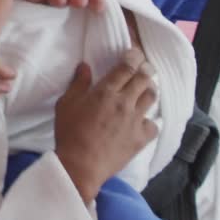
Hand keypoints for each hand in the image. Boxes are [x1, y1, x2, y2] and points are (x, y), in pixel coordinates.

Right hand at [54, 48, 157, 202]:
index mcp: (105, 92)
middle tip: (144, 68)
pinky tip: (143, 121)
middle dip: (146, 70)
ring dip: (149, 90)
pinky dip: (149, 120)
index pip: (126, 68)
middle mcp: (124, 103)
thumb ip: (78, 84)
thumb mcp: (66, 104)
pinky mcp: (140, 138)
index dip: (134, 57)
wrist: (81, 165)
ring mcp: (135, 121)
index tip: (135, 54)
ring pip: (151, 97)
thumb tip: (85, 66)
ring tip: (145, 89)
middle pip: (144, 79)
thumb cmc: (69, 133)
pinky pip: (153, 124)